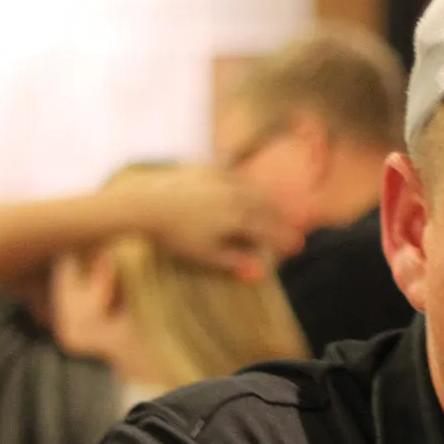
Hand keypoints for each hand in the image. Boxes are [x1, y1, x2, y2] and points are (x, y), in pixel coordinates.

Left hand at [111, 165, 298, 276]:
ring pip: (254, 191)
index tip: (297, 247)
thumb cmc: (174, 235)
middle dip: (283, 220)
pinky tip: (250, 192)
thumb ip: (234, 262)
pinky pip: (237, 177)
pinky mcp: (208, 169)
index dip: (285, 239)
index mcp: (238, 218)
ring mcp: (222, 179)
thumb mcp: (205, 255)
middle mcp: (235, 195)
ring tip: (278, 211)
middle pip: (267, 208)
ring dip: (269, 202)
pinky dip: (249, 187)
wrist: (145, 203)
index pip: (269, 230)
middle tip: (295, 229)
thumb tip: (259, 273)